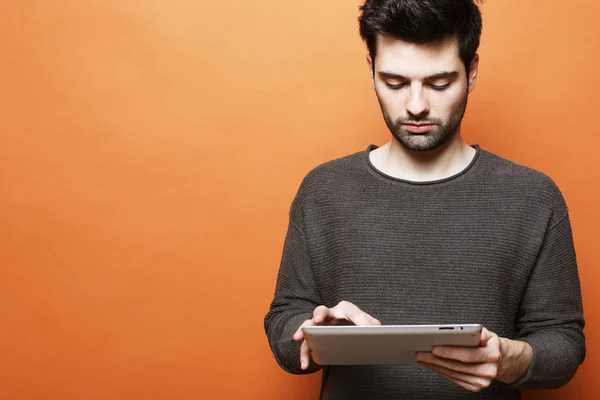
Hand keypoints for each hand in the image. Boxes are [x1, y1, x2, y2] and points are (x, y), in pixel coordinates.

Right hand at [292, 301, 380, 369]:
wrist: (346, 328)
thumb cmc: (357, 323)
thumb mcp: (368, 323)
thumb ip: (372, 325)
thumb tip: (376, 330)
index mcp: (345, 308)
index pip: (351, 310)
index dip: (359, 319)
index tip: (365, 329)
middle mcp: (330, 314)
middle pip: (321, 310)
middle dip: (319, 314)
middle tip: (318, 320)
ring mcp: (320, 325)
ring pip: (308, 325)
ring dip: (303, 331)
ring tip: (298, 337)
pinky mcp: (314, 337)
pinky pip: (306, 344)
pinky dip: (304, 354)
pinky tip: (305, 365)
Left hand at [415, 328, 531, 391]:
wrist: (501, 361)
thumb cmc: (489, 344)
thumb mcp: (489, 334)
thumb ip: (481, 332)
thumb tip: (476, 333)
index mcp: (492, 355)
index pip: (467, 354)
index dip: (449, 352)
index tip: (434, 347)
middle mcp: (488, 371)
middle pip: (457, 366)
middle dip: (436, 359)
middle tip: (420, 352)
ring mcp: (481, 381)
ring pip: (453, 373)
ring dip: (435, 366)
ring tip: (422, 358)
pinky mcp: (475, 387)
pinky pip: (454, 379)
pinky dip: (441, 371)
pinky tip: (432, 365)